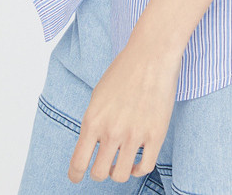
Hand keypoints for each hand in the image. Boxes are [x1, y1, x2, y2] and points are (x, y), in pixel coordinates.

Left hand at [67, 35, 181, 183]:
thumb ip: (94, 122)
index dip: (75, 175)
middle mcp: (111, 131)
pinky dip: (138, 170)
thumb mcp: (98, 95)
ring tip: (122, 161)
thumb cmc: (125, 69)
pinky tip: (137, 161)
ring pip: (120, 175)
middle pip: (99, 174)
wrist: (151, 55)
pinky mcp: (156, 135)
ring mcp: (134, 135)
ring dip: (119, 171)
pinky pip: (144, 167)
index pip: (78, 163)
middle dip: (100, 172)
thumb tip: (93, 144)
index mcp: (93, 120)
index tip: (77, 177)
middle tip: (105, 164)